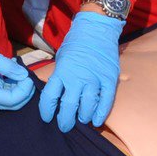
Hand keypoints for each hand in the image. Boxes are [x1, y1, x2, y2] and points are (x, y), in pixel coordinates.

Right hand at [0, 29, 32, 109]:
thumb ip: (9, 67)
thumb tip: (25, 76)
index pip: (11, 100)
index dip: (24, 90)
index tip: (28, 76)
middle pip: (11, 103)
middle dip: (23, 91)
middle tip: (27, 75)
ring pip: (8, 98)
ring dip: (17, 86)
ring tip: (18, 68)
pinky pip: (2, 91)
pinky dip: (10, 83)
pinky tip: (11, 68)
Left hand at [38, 11, 123, 131]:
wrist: (97, 29)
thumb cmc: (76, 43)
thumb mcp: (61, 58)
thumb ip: (60, 76)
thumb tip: (56, 94)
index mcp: (62, 72)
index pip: (50, 97)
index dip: (47, 111)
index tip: (47, 118)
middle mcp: (77, 77)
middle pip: (69, 106)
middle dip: (65, 120)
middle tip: (65, 126)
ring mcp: (94, 79)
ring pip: (87, 106)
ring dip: (83, 117)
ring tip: (81, 120)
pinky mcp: (109, 79)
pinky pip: (106, 101)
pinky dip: (101, 113)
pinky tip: (96, 121)